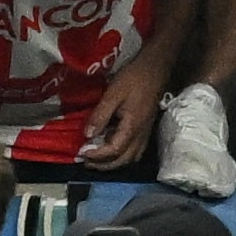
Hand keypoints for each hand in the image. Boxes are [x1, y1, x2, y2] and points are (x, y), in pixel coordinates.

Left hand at [84, 44, 170, 161]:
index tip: (81, 153)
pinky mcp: (145, 130)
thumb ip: (100, 115)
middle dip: (104, 165)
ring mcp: (145, 134)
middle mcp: (141, 135)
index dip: (97, 155)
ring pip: (130, 157)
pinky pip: (134, 150)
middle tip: (86, 162)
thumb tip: (87, 135)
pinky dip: (121, 155)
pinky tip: (110, 149)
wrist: (154, 70)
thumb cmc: (133, 80)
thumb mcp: (113, 94)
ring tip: (96, 159)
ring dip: (113, 163)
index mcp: (132, 127)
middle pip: (123, 160)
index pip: (114, 150)